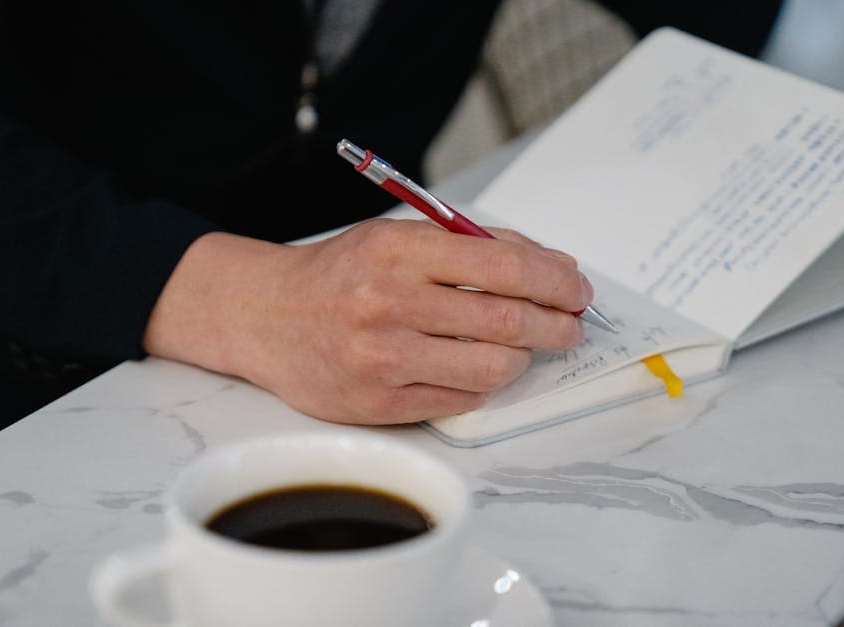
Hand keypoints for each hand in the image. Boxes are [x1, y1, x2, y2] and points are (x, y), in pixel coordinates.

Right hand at [142, 219, 591, 423]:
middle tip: (571, 324)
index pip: (502, 267)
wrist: (265, 316)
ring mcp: (382, 358)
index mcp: (397, 250)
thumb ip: (475, 248)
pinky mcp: (378, 403)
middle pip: (506, 320)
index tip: (577, 290)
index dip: (554, 281)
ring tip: (527, 347)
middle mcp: (388, 303)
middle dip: (555, 324)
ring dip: (524, 358)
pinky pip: (461, 400)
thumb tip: (554, 267)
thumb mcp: (400, 239)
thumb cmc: (341, 275)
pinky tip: (483, 368)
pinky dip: (485, 385)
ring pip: (492, 367)